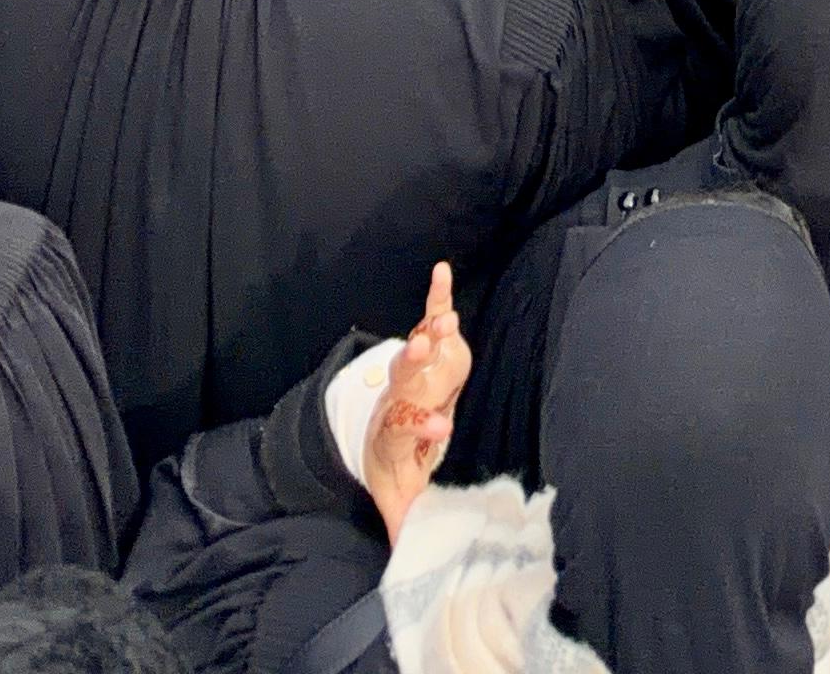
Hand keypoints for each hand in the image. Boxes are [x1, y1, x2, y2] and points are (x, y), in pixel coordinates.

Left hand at [360, 263, 467, 544]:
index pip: (408, 426)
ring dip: (428, 329)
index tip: (440, 427)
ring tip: (441, 318)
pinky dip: (437, 296)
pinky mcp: (430, 345)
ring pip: (418, 346)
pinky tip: (441, 272)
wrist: (387, 417)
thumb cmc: (399, 453)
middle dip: (416, 363)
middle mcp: (404, 393)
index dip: (424, 426)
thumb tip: (401, 556)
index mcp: (398, 429)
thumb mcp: (397, 488)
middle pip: (406, 377)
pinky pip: (430, 317)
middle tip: (423, 348)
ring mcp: (415, 365)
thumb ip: (401, 517)